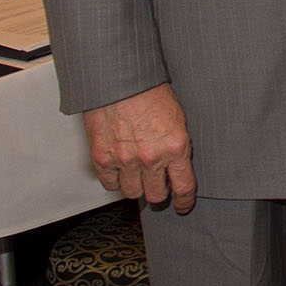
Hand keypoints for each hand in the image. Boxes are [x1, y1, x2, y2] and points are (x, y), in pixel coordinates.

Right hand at [81, 84, 196, 212]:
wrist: (120, 80)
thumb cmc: (151, 92)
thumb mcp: (178, 117)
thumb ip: (178, 144)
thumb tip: (179, 164)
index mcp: (175, 147)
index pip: (183, 187)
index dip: (183, 201)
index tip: (182, 205)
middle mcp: (151, 158)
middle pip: (155, 195)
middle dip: (159, 192)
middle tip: (158, 186)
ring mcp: (125, 160)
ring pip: (132, 192)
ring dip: (136, 186)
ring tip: (138, 175)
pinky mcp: (102, 158)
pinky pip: (110, 183)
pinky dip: (114, 180)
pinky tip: (120, 170)